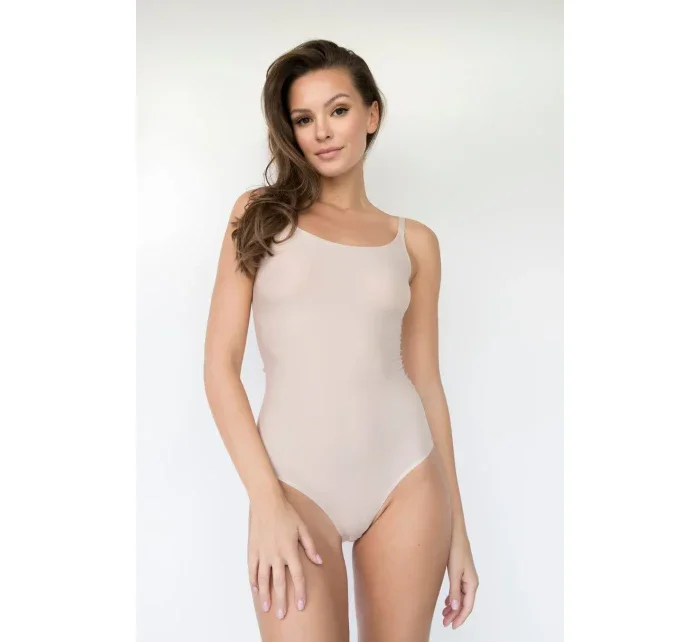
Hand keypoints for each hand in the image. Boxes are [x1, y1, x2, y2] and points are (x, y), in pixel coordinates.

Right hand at [248, 493, 323, 619]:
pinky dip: (253, 580)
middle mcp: (276, 554)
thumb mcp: (303, 528)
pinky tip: (255, 589)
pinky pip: (252, 569)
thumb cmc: (287, 513)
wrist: (266, 502)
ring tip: (267, 607)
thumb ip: (310, 546)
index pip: (297, 576)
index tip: (301, 605)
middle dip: (281, 600)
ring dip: (265, 595)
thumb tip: (319, 561)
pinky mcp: (253, 550)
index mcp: (290, 550)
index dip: (300, 592)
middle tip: (282, 615)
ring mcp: (263, 553)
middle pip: (280, 582)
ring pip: (263, 579)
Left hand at [441, 530, 478, 629]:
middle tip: (445, 623)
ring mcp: (466, 576)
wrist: (455, 532)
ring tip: (443, 615)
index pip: (467, 606)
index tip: (452, 626)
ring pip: (461, 597)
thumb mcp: (454, 572)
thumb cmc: (455, 549)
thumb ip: (455, 590)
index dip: (460, 618)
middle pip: (464, 603)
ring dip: (453, 607)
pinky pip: (458, 590)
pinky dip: (453, 597)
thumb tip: (455, 608)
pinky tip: (447, 602)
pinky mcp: (461, 572)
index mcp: (472, 582)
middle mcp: (471, 581)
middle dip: (455, 615)